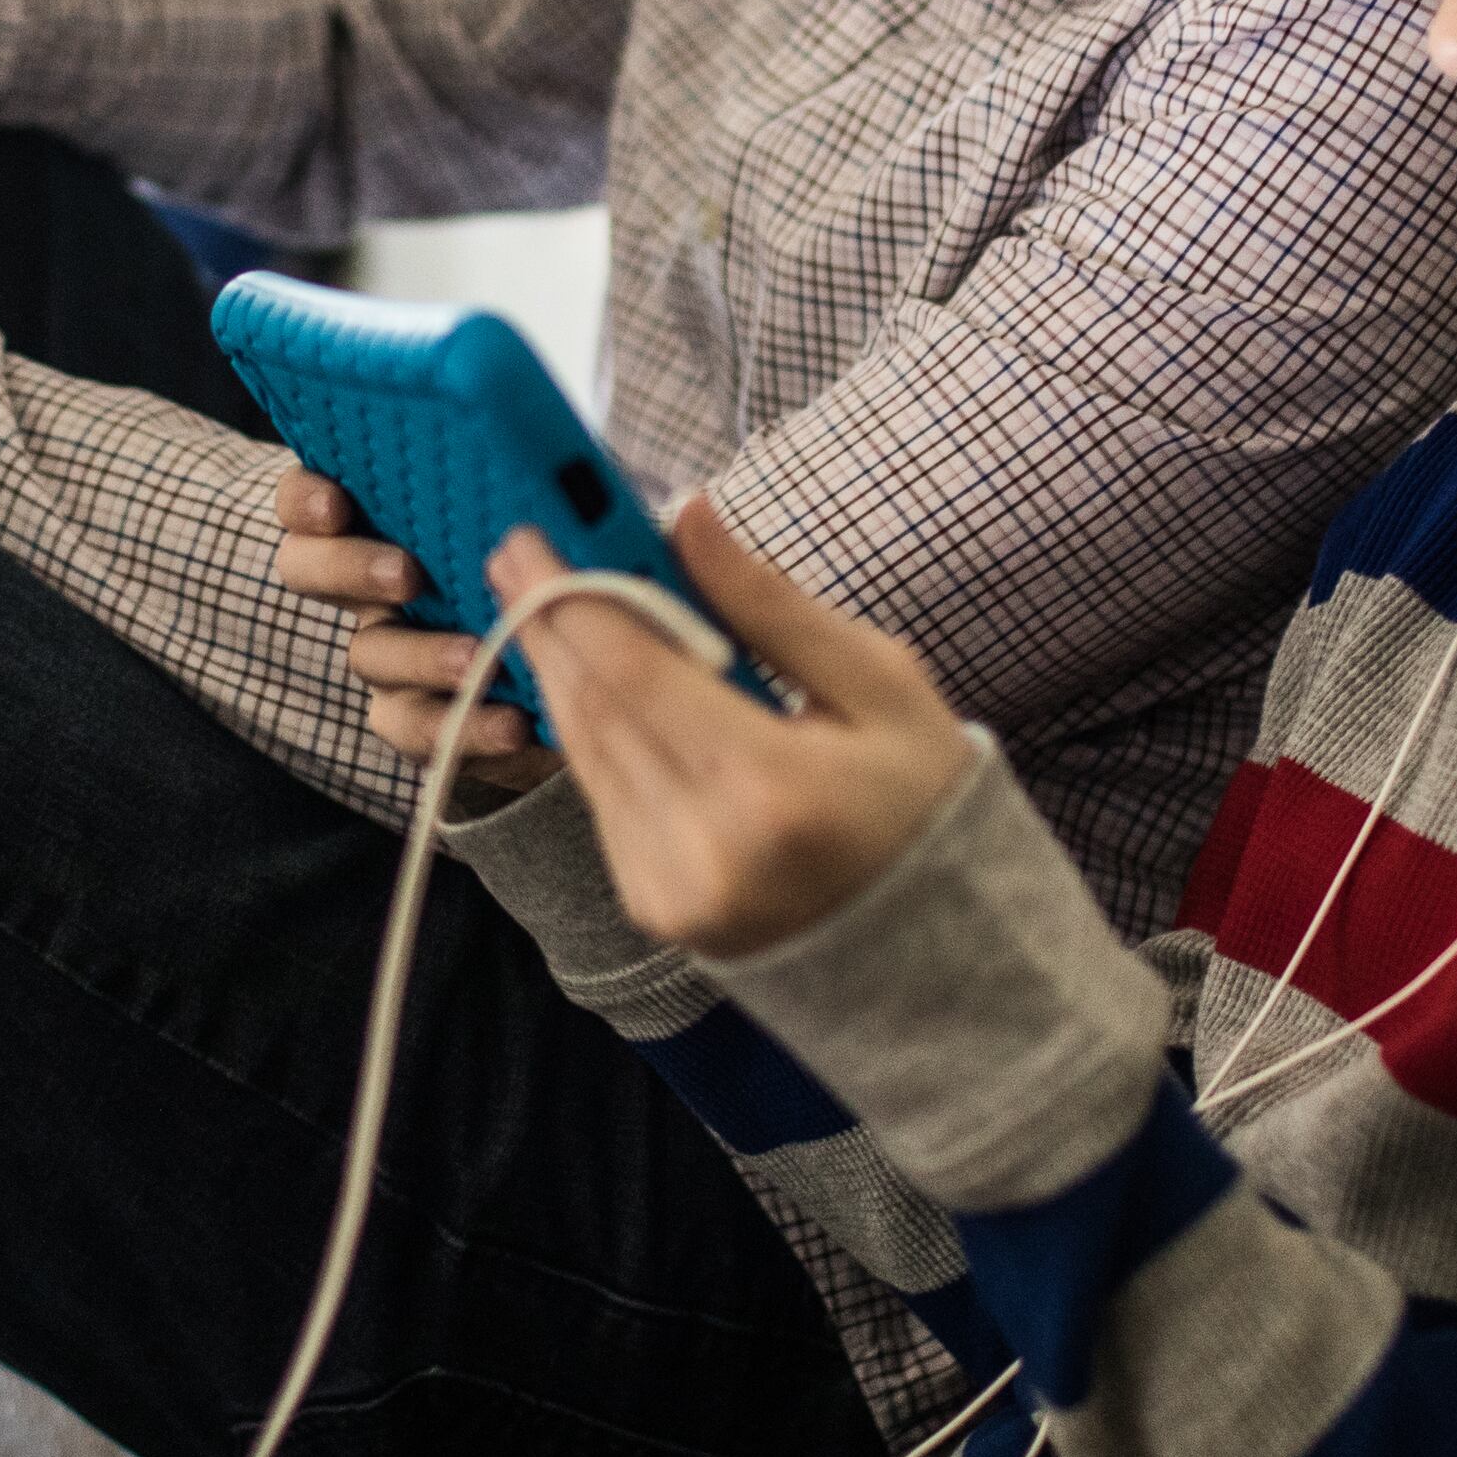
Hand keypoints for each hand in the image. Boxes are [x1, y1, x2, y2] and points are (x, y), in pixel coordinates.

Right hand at [273, 467, 561, 790]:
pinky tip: (515, 722)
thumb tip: (537, 459)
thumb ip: (501, 490)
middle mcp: (361, 580)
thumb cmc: (535, 548)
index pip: (303, 500)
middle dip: (351, 569)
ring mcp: (383, 649)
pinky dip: (468, 726)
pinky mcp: (415, 716)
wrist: (573, 650)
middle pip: (307, 570)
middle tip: (407, 575)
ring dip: (421, 655)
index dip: (307, 500)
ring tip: (478, 660)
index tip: (337, 505)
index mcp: (370, 517)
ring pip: (368, 654)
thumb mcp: (518, 510)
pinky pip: (421, 728)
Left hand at [495, 500, 969, 957]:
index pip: (634, 674)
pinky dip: (591, 729)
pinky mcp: (653, 905)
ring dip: (557, 668)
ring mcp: (670, 888)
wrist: (937, 940)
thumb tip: (687, 516)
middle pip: (594, 709)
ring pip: (584, 751)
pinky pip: (601, 794)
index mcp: (769, 789)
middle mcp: (703, 849)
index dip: (572, 596)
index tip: (535, 532)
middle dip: (549, 620)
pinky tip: (589, 676)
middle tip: (519, 549)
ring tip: (541, 597)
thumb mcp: (879, 684)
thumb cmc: (920, 798)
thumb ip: (769, 604)